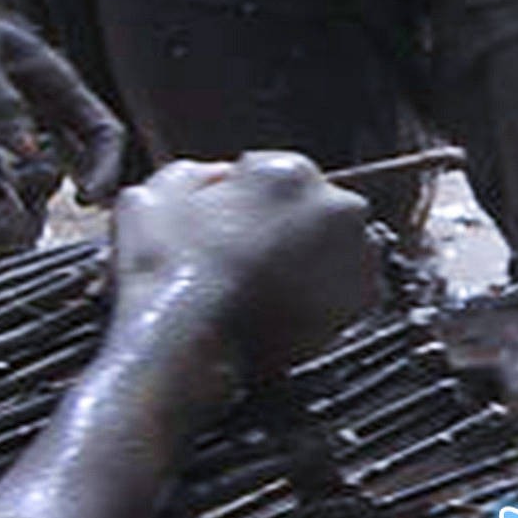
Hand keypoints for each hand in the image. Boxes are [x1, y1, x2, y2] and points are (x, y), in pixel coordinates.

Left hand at [0, 9, 123, 246]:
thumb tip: (26, 152)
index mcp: (52, 88)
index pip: (103, 133)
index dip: (105, 166)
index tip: (86, 197)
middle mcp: (35, 121)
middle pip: (66, 175)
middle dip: (44, 200)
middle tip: (13, 220)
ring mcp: (1, 144)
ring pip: (26, 195)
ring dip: (7, 217)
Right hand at [110, 153, 385, 387]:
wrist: (187, 345)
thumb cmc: (167, 275)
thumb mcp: (151, 198)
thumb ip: (194, 172)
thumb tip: (220, 174)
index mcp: (290, 172)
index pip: (271, 175)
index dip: (243, 202)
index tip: (228, 227)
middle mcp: (338, 205)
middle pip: (309, 207)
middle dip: (283, 227)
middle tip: (245, 259)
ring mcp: (359, 251)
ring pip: (334, 244)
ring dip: (308, 257)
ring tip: (263, 284)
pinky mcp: (366, 294)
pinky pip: (347, 284)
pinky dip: (323, 292)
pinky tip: (284, 303)